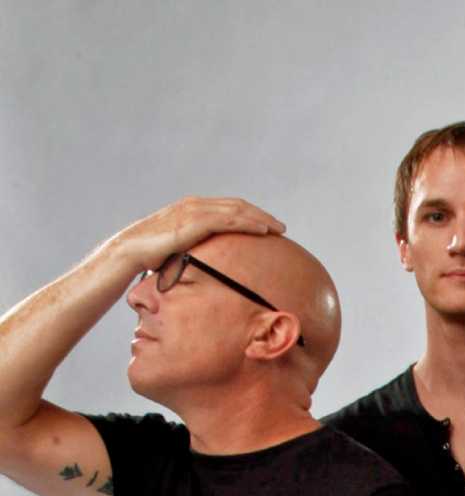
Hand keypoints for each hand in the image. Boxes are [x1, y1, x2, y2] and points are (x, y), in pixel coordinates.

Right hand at [112, 196, 285, 276]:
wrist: (130, 252)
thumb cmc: (151, 256)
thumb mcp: (179, 250)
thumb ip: (195, 251)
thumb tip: (208, 269)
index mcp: (193, 210)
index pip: (227, 209)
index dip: (249, 215)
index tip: (268, 227)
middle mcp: (195, 205)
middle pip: (236, 206)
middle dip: (260, 215)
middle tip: (281, 227)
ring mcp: (194, 211)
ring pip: (236, 210)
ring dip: (260, 218)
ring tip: (279, 229)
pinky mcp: (194, 222)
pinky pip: (228, 220)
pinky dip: (248, 223)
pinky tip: (263, 231)